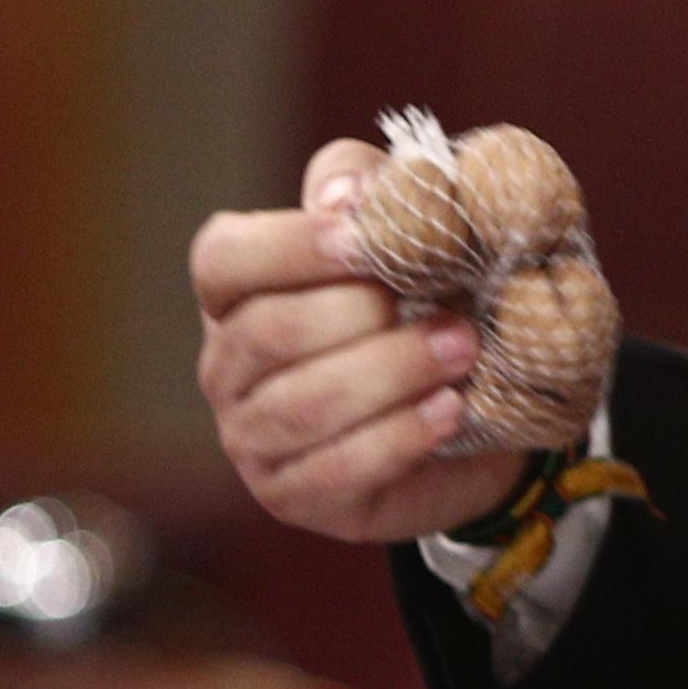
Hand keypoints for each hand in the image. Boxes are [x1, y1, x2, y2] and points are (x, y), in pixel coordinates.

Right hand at [192, 139, 526, 543]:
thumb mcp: (399, 234)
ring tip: (463, 351)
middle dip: (363, 315)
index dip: (289, 246)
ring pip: (304, 404)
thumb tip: (345, 195)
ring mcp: (249, 438)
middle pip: (270, 332)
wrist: (463, 410)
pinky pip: (337, 469)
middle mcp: (226, 367)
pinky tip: (450, 410)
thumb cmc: (418, 305)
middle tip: (449, 307)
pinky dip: (400, 435)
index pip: (224, 260)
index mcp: (234, 294)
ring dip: (392, 373)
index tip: (365, 237)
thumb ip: (367, 192)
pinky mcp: (291, 496)